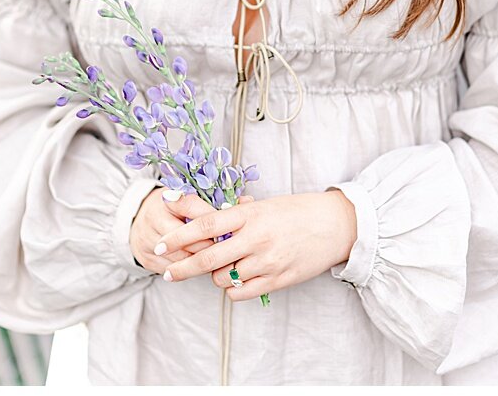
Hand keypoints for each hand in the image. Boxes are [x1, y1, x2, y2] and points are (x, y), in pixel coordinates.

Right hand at [130, 188, 240, 273]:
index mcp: (168, 198)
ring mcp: (147, 239)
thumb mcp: (193, 197)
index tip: (230, 227)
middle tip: (229, 249)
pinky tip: (203, 268)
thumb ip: (219, 199)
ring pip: (181, 257)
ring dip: (201, 261)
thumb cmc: (177, 208)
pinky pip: (172, 269)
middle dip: (210, 245)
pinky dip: (189, 270)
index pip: (193, 209)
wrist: (142, 221)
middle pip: (187, 238)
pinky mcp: (146, 259)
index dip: (214, 220)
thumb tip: (247, 201)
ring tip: (220, 261)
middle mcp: (155, 218)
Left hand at [157, 190, 356, 301]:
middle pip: (207, 259)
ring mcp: (268, 261)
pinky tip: (238, 279)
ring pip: (223, 279)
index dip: (178, 237)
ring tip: (224, 268)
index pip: (205, 226)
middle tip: (169, 272)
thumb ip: (238, 214)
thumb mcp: (267, 204)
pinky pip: (241, 292)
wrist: (336, 225)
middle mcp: (257, 238)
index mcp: (251, 214)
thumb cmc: (299, 211)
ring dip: (215, 276)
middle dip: (182, 268)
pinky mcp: (278, 280)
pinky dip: (233, 288)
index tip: (160, 245)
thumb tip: (208, 219)